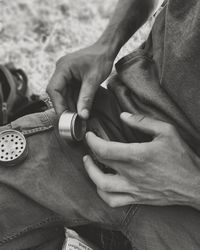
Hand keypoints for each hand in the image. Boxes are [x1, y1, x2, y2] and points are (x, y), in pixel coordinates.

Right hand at [47, 43, 113, 118]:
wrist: (106, 49)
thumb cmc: (100, 59)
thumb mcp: (93, 80)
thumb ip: (86, 98)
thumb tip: (82, 115)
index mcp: (63, 68)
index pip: (53, 89)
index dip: (58, 105)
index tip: (64, 117)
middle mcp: (61, 71)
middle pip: (57, 93)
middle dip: (65, 107)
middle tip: (72, 121)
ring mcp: (66, 74)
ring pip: (64, 94)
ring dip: (70, 105)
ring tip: (77, 118)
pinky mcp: (71, 78)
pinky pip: (70, 92)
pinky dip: (75, 101)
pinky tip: (80, 109)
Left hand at [83, 113, 199, 207]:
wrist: (194, 184)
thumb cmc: (181, 157)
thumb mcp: (166, 131)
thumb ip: (143, 121)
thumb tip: (123, 116)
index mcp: (138, 155)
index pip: (104, 149)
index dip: (92, 141)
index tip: (89, 135)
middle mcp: (132, 173)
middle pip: (100, 163)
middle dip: (91, 152)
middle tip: (90, 145)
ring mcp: (133, 188)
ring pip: (102, 186)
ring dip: (91, 174)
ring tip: (89, 163)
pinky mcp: (137, 198)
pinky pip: (113, 201)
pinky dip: (102, 194)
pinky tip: (101, 185)